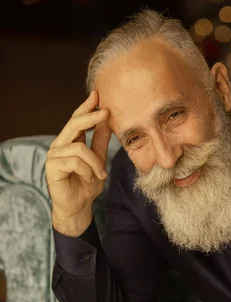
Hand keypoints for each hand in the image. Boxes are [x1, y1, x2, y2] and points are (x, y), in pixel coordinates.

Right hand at [45, 90, 111, 219]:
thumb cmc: (87, 185)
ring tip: (101, 174)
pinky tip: (90, 179)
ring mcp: (54, 156)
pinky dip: (88, 171)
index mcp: (70, 142)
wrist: (79, 207)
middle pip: (74, 124)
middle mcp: (59, 145)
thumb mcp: (99, 160)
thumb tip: (107, 121)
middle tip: (106, 112)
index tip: (97, 95)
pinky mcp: (53, 167)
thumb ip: (100, 142)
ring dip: (95, 162)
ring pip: (79, 148)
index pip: (76, 120)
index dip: (86, 107)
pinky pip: (75, 162)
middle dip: (91, 117)